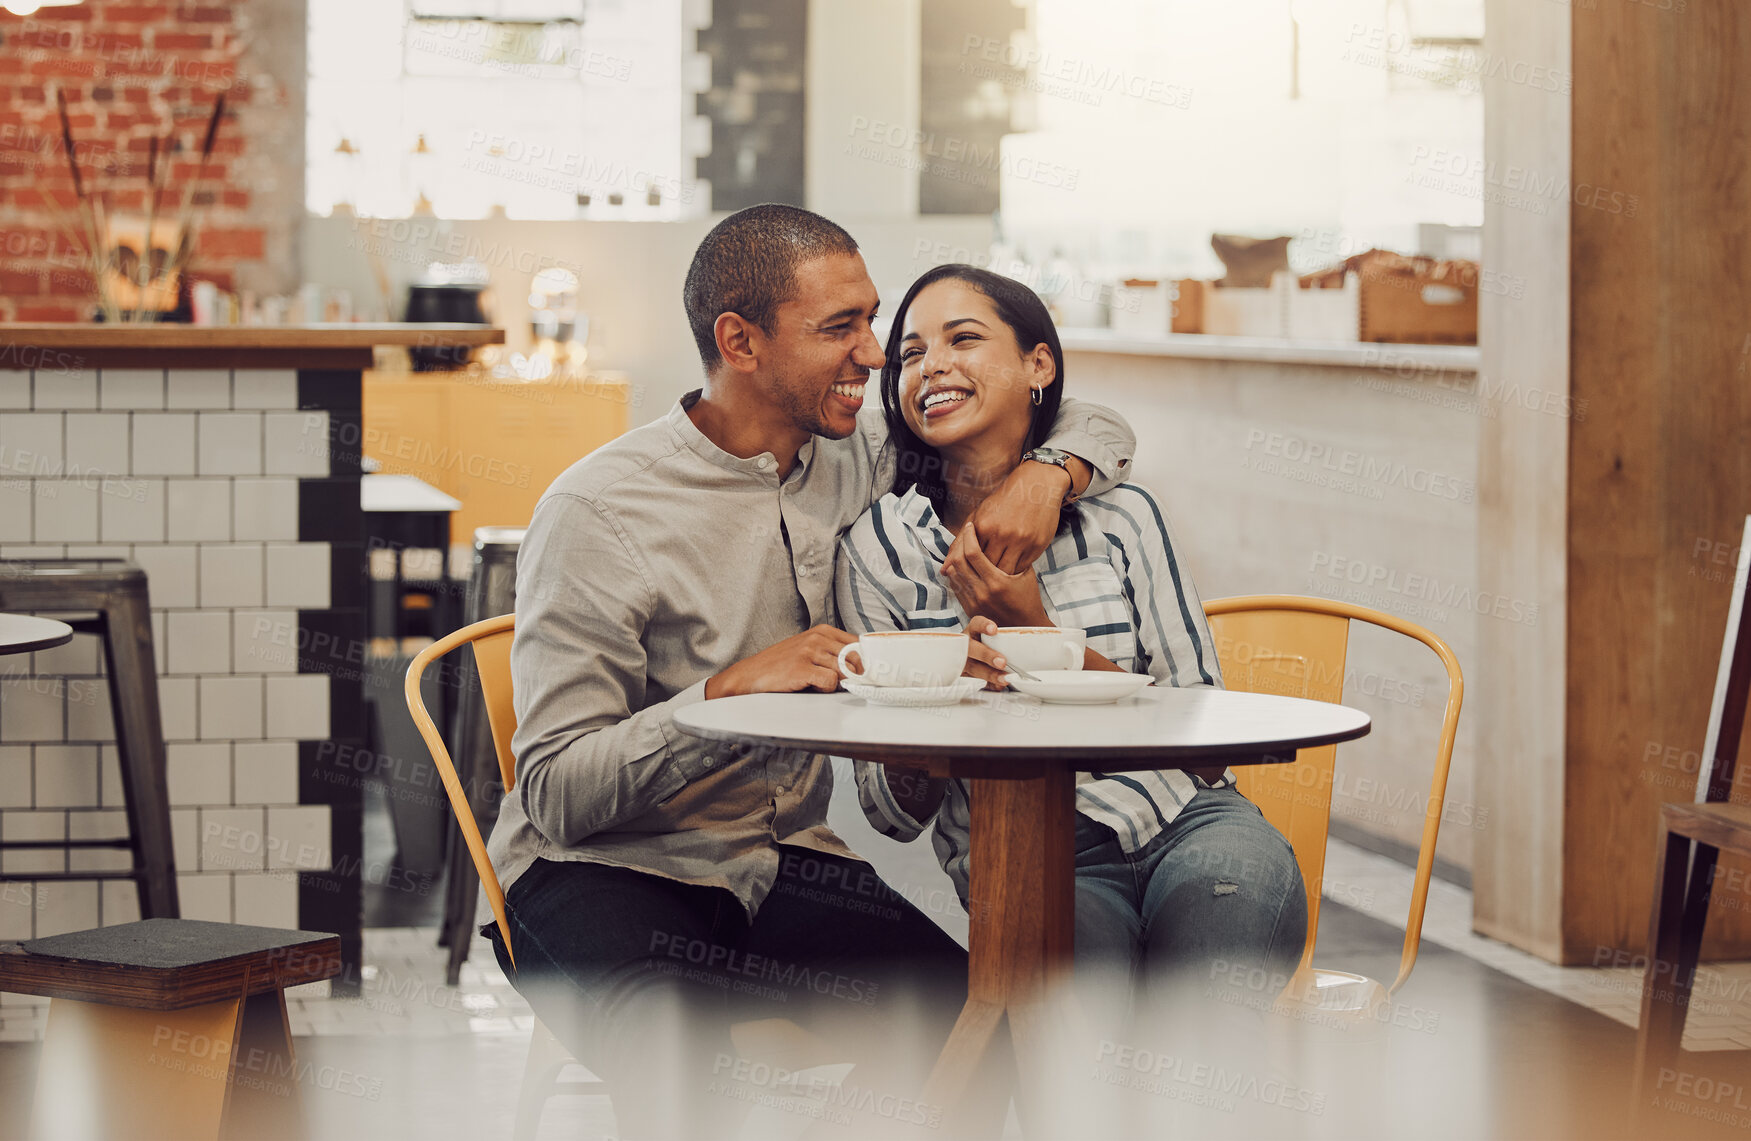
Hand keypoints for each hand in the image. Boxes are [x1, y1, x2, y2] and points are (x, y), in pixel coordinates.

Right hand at [706, 624, 855, 697]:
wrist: (751, 675)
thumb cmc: (781, 664)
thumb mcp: (809, 649)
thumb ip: (832, 652)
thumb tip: (861, 665)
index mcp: (822, 631)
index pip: (858, 644)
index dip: (865, 661)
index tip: (867, 673)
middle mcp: (817, 638)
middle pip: (855, 658)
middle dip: (855, 675)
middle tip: (846, 684)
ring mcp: (809, 652)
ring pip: (844, 671)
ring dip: (837, 683)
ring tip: (821, 684)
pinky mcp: (802, 668)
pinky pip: (830, 682)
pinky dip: (826, 689)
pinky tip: (813, 687)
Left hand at [942, 523, 1052, 628]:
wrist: (1024, 628)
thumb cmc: (1029, 599)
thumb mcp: (1026, 574)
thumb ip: (1013, 557)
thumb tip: (999, 537)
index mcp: (997, 581)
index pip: (973, 553)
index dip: (969, 536)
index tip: (970, 526)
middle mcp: (982, 592)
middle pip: (958, 561)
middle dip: (959, 544)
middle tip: (964, 534)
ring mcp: (974, 601)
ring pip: (953, 573)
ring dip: (955, 557)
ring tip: (962, 546)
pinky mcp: (969, 608)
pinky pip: (955, 585)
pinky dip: (955, 572)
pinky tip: (961, 563)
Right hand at [960, 615, 1013, 689]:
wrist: (977, 656)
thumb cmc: (991, 643)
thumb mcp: (1000, 635)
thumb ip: (1018, 632)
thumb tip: (1046, 628)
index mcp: (974, 630)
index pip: (976, 624)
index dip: (983, 626)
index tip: (994, 630)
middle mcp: (966, 644)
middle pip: (971, 648)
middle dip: (986, 655)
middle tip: (1002, 662)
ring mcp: (964, 659)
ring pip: (972, 667)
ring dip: (989, 674)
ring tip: (1004, 678)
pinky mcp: (966, 674)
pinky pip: (976, 681)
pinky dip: (989, 684)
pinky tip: (999, 685)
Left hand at [970, 461, 1071, 572]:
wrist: (1036, 486)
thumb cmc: (1003, 502)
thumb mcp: (978, 516)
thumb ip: (960, 543)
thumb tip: (944, 569)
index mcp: (985, 526)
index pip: (971, 559)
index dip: (971, 568)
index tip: (972, 569)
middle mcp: (1003, 534)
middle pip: (988, 568)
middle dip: (985, 574)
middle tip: (984, 576)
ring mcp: (1022, 540)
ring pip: (1006, 571)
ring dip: (1001, 575)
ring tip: (997, 576)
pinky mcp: (1037, 545)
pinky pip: (1023, 567)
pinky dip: (1016, 571)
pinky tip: (1012, 568)